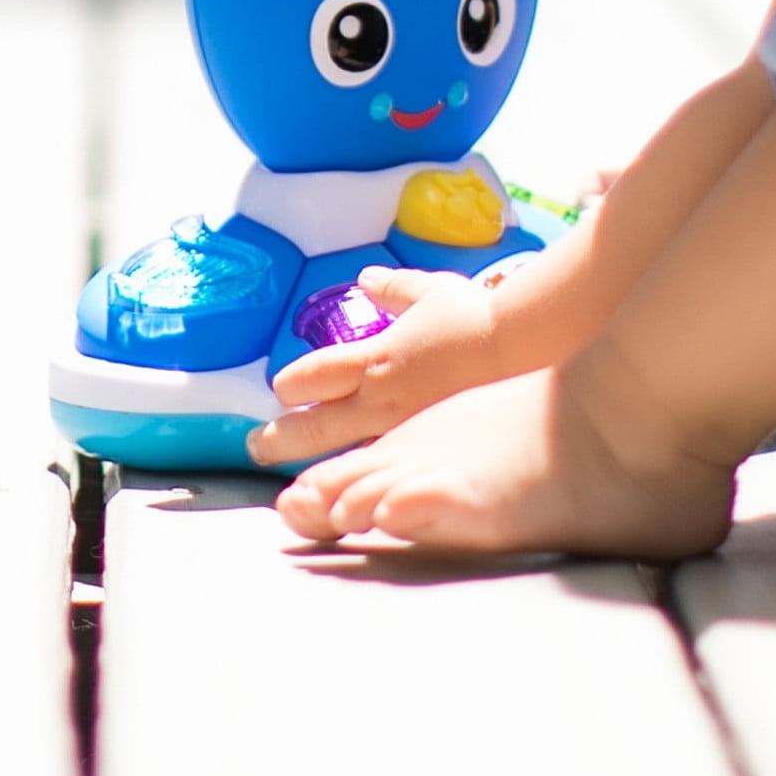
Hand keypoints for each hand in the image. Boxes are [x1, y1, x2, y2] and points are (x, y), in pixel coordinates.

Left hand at [247, 262, 520, 465]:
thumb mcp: (430, 292)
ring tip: (292, 483)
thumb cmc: (474, 318)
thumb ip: (396, 289)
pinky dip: (357, 480)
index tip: (280, 389)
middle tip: (255, 448)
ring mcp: (401, 427)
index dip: (294, 382)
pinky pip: (381, 468)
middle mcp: (381, 396)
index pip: (319, 373)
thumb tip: (367, 278)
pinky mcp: (425, 448)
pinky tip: (345, 497)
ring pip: (343, 452)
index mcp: (376, 356)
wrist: (520, 351)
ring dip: (313, 464)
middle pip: (318, 422)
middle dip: (283, 437)